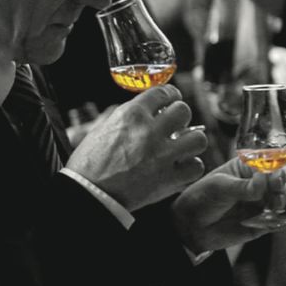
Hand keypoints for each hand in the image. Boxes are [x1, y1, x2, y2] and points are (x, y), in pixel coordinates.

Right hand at [67, 85, 207, 211]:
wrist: (87, 193)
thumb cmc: (89, 162)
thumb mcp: (103, 128)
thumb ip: (128, 117)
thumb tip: (147, 112)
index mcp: (130, 115)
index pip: (162, 93)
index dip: (170, 95)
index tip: (172, 100)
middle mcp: (149, 131)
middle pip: (183, 111)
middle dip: (180, 117)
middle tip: (175, 126)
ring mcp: (161, 155)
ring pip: (198, 138)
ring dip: (190, 142)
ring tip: (181, 147)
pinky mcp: (168, 179)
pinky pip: (196, 166)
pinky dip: (189, 167)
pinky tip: (179, 168)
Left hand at [171, 157, 285, 253]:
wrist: (191, 226)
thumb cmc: (201, 199)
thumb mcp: (219, 188)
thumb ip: (243, 186)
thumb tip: (264, 179)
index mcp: (246, 167)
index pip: (269, 163)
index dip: (276, 170)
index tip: (273, 178)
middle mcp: (258, 183)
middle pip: (284, 181)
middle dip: (283, 188)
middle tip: (275, 198)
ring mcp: (262, 201)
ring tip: (279, 207)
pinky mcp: (265, 220)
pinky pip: (283, 218)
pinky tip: (281, 218)